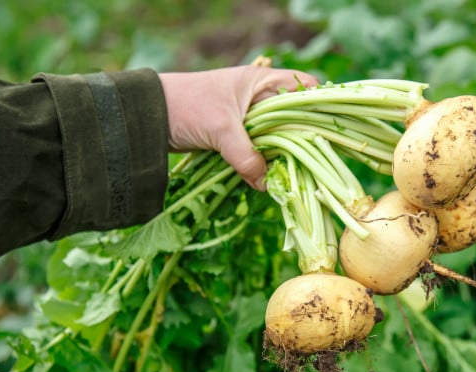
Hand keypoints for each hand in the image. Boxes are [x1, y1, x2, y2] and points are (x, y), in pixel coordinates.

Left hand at [159, 66, 318, 189]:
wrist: (147, 117)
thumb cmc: (187, 107)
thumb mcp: (222, 130)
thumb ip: (247, 157)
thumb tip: (267, 185)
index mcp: (262, 82)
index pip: (304, 88)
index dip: (319, 106)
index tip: (328, 132)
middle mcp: (260, 98)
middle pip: (295, 119)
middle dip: (302, 140)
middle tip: (313, 162)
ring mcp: (249, 119)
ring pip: (278, 138)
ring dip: (281, 156)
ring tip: (293, 174)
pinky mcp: (237, 137)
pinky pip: (260, 151)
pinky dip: (264, 163)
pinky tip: (272, 177)